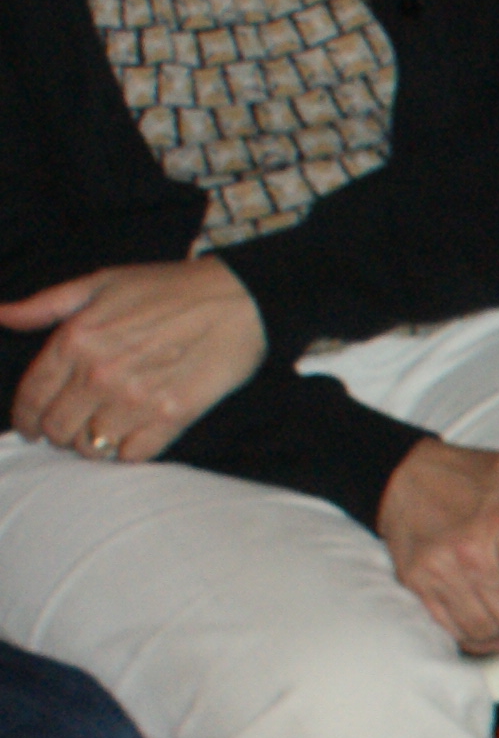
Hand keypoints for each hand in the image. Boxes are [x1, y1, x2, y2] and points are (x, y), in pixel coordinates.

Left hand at [7, 259, 265, 462]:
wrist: (236, 300)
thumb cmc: (168, 287)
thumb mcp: (98, 283)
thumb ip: (45, 305)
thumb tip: (1, 314)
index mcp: (75, 339)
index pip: (32, 395)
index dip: (25, 417)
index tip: (30, 427)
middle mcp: (99, 373)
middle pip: (58, 428)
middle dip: (58, 433)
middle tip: (71, 429)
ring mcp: (136, 398)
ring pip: (93, 446)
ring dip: (93, 445)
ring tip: (102, 434)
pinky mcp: (172, 416)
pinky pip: (133, 455)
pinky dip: (127, 451)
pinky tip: (132, 437)